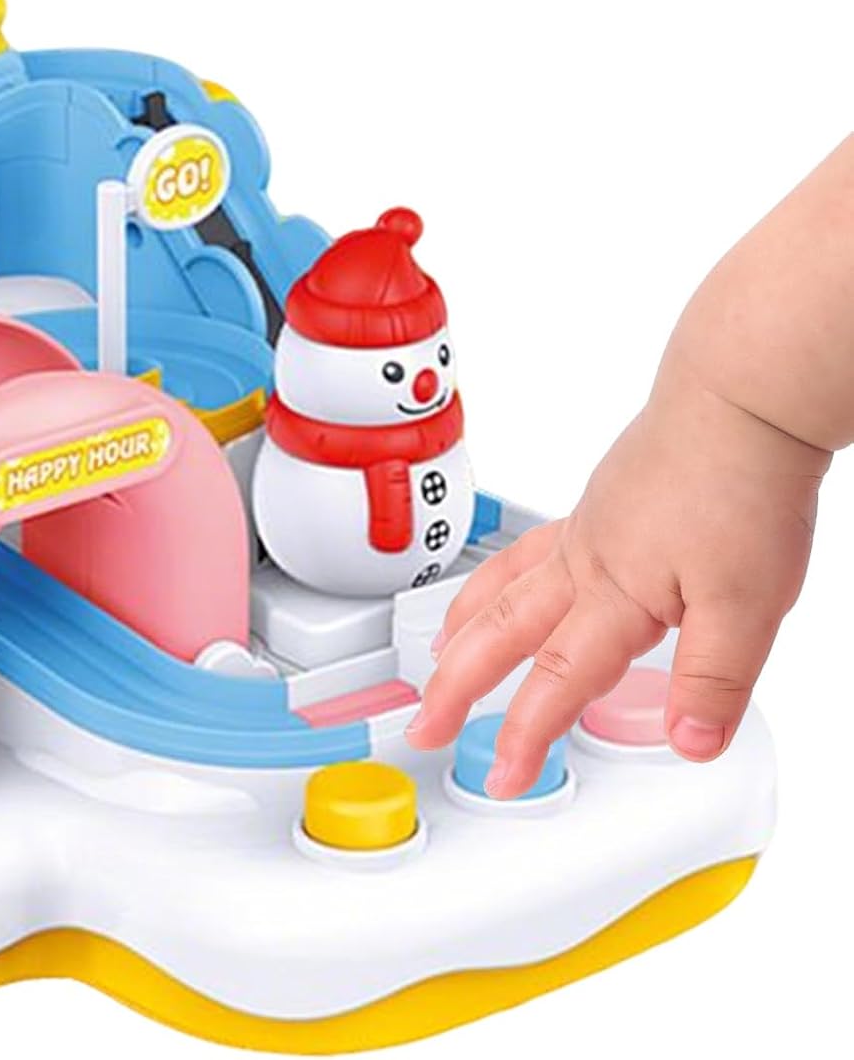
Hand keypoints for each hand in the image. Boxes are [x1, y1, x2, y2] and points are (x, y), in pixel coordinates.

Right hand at [404, 366, 828, 797]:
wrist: (741, 399)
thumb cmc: (741, 483)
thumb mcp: (749, 604)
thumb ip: (712, 679)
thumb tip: (688, 744)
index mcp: (612, 593)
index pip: (557, 683)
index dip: (524, 735)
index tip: (501, 775)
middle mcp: (585, 561)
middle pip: (500, 634)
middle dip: (455, 686)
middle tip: (424, 721)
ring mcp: (588, 527)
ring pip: (504, 585)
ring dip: (464, 626)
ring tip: (440, 653)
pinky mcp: (602, 500)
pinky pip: (528, 547)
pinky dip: (500, 574)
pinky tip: (511, 577)